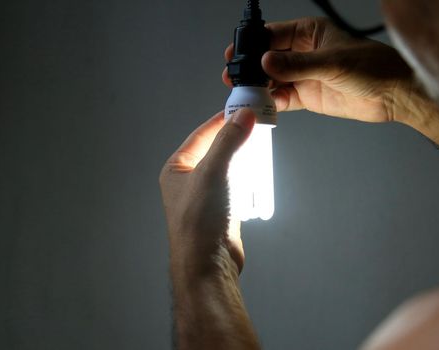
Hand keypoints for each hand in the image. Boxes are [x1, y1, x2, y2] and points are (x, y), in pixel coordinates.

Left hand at [159, 109, 255, 277]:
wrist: (208, 264)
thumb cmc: (199, 219)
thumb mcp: (213, 173)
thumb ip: (228, 142)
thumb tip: (244, 115)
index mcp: (177, 168)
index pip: (201, 134)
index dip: (222, 120)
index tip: (243, 109)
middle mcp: (189, 180)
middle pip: (217, 150)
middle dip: (237, 139)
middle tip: (257, 127)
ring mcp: (206, 196)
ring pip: (229, 168)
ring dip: (245, 159)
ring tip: (261, 147)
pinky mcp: (222, 210)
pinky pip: (238, 186)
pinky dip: (249, 179)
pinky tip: (260, 173)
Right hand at [223, 17, 413, 122]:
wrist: (394, 95)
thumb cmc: (373, 67)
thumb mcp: (333, 62)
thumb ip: (298, 65)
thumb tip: (267, 62)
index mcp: (309, 34)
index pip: (272, 35)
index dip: (252, 44)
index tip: (236, 54)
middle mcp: (303, 54)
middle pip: (268, 59)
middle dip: (251, 68)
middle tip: (235, 78)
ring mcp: (305, 76)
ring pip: (273, 80)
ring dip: (259, 88)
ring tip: (246, 95)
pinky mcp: (308, 96)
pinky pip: (284, 98)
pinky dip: (273, 103)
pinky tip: (265, 105)